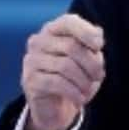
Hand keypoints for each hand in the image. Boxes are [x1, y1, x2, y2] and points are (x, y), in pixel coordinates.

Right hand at [21, 13, 105, 129]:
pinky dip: (74, 92)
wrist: (56, 107)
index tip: (99, 46)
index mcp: (53, 30)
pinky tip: (80, 99)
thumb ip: (92, 45)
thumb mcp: (88, 60)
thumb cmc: (75, 78)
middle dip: (91, 64)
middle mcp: (38, 41)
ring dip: (84, 81)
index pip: (68, 22)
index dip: (87, 32)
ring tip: (88, 89)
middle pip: (71, 46)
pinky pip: (56, 83)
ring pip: (65, 66)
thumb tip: (98, 33)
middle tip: (99, 76)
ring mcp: (31, 60)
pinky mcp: (29, 80)